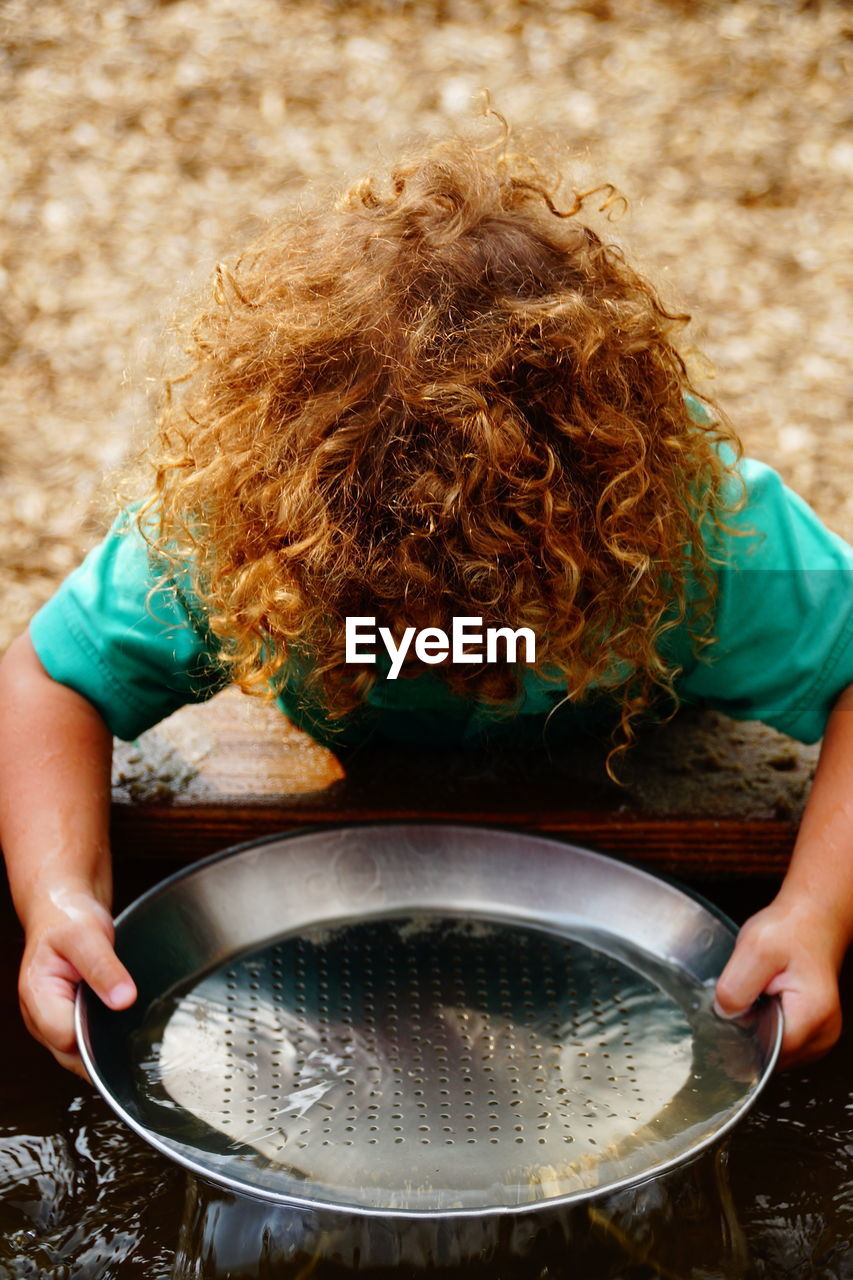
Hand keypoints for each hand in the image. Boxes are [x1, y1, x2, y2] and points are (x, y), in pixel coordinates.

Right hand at [19, 886, 136, 1078]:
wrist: (63, 912)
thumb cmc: (69, 919)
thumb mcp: (88, 935)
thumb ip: (104, 968)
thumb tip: (124, 1000)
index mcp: (36, 995)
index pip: (66, 1038)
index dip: (96, 1035)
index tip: (123, 1019)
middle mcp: (38, 1015)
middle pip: (71, 1054)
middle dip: (101, 1049)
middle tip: (134, 1031)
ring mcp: (49, 1022)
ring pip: (77, 1054)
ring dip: (102, 1047)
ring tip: (127, 1027)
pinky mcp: (64, 1021)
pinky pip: (83, 1043)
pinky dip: (101, 1040)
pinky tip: (120, 1029)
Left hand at [714, 896, 843, 1069]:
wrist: (812, 919)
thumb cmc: (791, 929)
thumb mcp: (754, 947)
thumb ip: (736, 986)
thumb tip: (724, 1015)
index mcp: (811, 1016)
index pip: (766, 1053)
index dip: (741, 1037)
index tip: (731, 1012)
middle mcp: (822, 1034)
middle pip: (770, 1056)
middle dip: (749, 1034)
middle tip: (744, 996)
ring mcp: (820, 1036)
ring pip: (774, 1052)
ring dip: (758, 1031)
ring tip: (757, 997)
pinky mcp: (813, 1032)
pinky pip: (781, 1042)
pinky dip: (767, 1027)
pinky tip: (764, 1003)